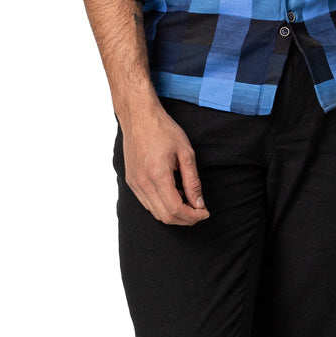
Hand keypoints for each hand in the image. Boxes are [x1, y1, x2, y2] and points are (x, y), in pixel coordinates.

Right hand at [121, 103, 209, 225]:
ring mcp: (134, 183)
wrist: (139, 117)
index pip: (176, 209)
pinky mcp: (131, 181)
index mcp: (158, 175)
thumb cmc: (163, 130)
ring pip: (155, 212)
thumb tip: (199, 203)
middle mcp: (143, 183)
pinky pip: (147, 203)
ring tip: (188, 201)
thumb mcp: (186, 153)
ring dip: (174, 214)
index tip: (205, 212)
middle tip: (200, 212)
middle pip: (165, 216)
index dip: (193, 216)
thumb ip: (192, 181)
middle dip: (185, 219)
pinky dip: (162, 206)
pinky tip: (174, 194)